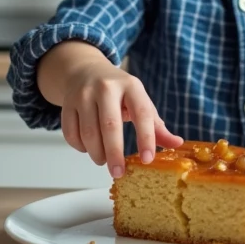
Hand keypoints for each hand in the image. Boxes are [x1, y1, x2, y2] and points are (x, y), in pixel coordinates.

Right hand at [56, 57, 182, 178]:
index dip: (146, 138)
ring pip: (88, 132)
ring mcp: (84, 94)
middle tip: (118, 172)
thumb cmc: (119, 92)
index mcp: (131, 86)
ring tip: (104, 160)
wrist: (86, 71)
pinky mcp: (67, 103)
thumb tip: (177, 144)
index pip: (142, 113)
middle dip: (114, 153)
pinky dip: (80, 147)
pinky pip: (71, 133)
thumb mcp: (140, 102)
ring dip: (96, 153)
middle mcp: (106, 87)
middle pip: (110, 125)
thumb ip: (157, 126)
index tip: (148, 159)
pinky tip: (88, 148)